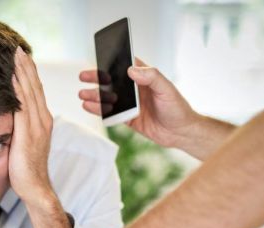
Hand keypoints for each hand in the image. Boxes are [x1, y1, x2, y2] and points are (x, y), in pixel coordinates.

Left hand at [10, 47, 53, 202]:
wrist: (36, 188)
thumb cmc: (26, 169)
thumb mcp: (24, 144)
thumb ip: (19, 128)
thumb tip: (8, 118)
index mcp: (42, 121)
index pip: (36, 92)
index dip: (29, 73)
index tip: (21, 58)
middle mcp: (43, 120)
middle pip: (35, 87)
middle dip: (26, 67)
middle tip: (17, 49)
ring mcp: (37, 127)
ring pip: (30, 93)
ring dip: (23, 73)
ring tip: (15, 56)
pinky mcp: (28, 134)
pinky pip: (23, 108)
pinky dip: (19, 91)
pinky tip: (12, 78)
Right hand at [79, 58, 199, 148]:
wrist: (180, 133)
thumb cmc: (178, 108)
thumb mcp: (166, 89)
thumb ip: (151, 77)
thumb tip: (130, 70)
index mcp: (145, 77)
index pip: (126, 65)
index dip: (113, 61)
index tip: (99, 58)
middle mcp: (135, 89)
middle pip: (112, 81)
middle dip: (97, 78)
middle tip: (83, 76)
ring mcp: (130, 104)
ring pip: (108, 98)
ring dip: (95, 96)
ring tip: (82, 94)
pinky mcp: (127, 118)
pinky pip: (110, 113)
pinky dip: (99, 110)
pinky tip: (89, 107)